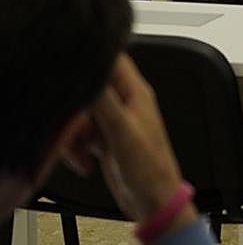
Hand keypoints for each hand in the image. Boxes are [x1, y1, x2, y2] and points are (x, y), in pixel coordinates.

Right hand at [90, 54, 197, 231]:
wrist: (152, 199)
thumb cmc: (150, 167)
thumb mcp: (122, 130)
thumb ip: (104, 100)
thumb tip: (91, 71)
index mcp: (136, 93)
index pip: (114, 61)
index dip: (93, 61)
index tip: (73, 74)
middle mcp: (125, 104)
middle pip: (89, 91)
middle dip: (76, 112)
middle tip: (79, 130)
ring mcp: (114, 122)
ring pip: (81, 115)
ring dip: (75, 135)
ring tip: (85, 151)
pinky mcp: (105, 139)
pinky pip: (81, 134)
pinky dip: (77, 148)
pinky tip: (85, 161)